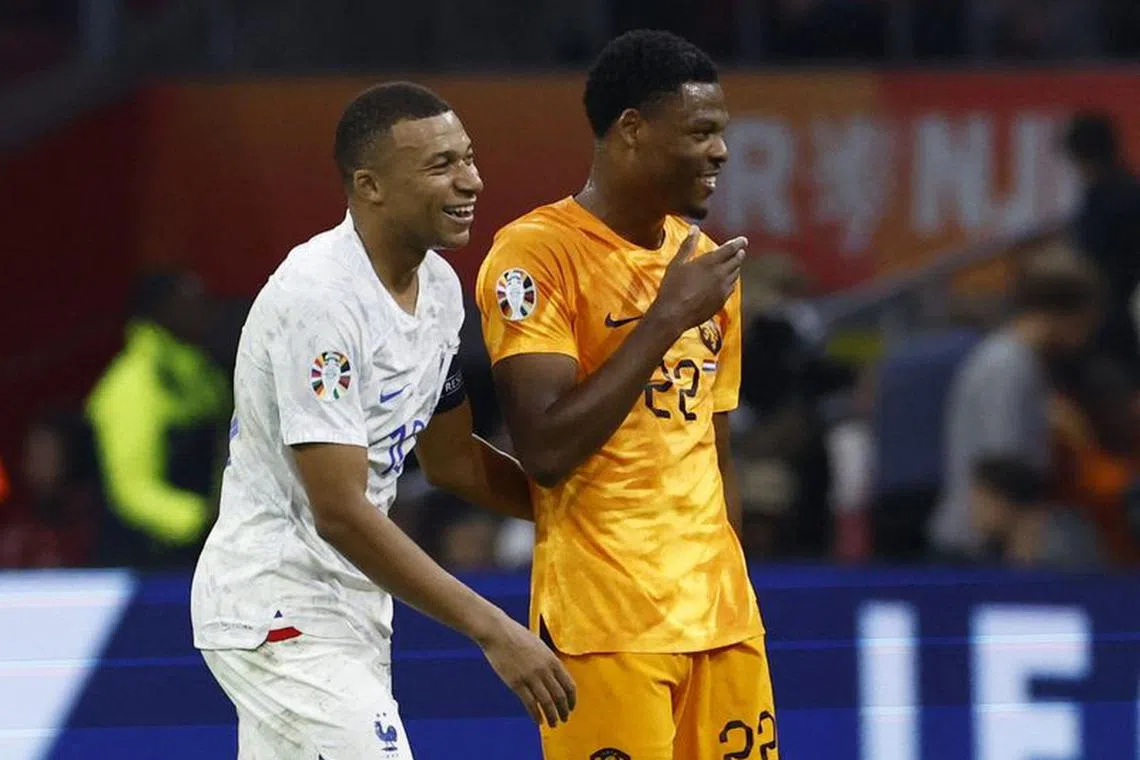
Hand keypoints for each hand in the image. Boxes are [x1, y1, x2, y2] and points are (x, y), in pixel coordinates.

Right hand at [477, 612, 576, 726]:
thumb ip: (547, 661)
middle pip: (560, 696)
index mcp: (552, 659)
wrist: (497, 632)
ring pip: (547, 703)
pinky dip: (536, 715)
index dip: (571, 699)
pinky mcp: (516, 683)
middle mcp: (544, 669)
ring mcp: (530, 677)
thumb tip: (553, 677)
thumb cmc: (517, 636)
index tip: (571, 707)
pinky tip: (538, 721)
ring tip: (553, 724)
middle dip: (564, 710)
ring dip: (552, 716)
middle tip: (564, 719)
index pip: (569, 685)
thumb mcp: (539, 646)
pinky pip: (530, 704)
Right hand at [649, 226, 746, 334]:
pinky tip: (729, 281)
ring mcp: (723, 289)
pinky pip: (732, 288)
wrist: (674, 314)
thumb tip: (694, 228)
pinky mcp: (721, 301)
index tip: (743, 240)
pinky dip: (732, 281)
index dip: (738, 243)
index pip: (730, 248)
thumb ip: (688, 245)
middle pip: (736, 261)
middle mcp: (720, 274)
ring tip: (735, 264)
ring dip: (736, 267)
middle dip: (739, 254)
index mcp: (710, 262)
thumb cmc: (672, 287)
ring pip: (735, 274)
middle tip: (741, 250)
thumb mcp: (677, 263)